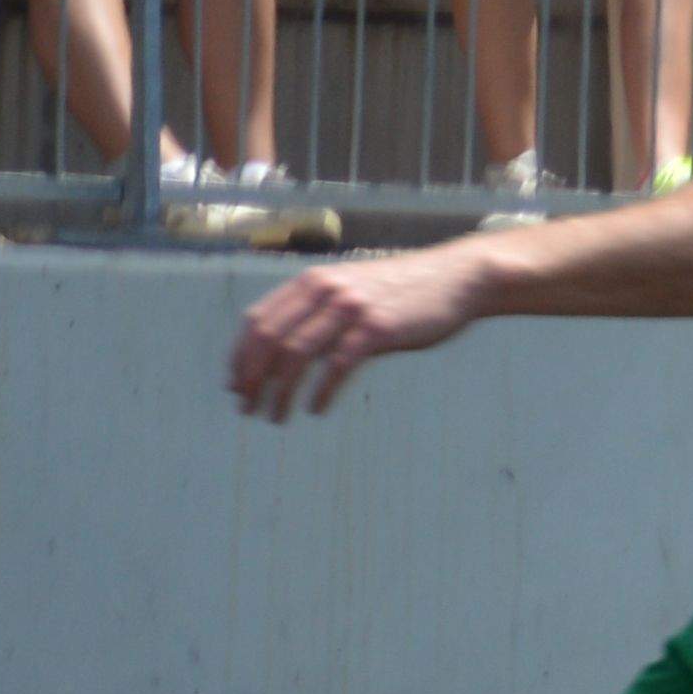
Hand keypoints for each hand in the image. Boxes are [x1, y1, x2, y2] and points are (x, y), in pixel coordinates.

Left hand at [229, 243, 491, 421]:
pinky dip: (321, 391)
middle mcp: (325, 290)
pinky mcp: (377, 328)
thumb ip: (320, 314)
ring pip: (296, 355)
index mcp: (312, 281)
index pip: (257, 320)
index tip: (235, 385)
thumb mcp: (352, 290)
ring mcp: (350, 308)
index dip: (240, 356)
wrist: (457, 278)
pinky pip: (337, 366)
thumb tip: (286, 358)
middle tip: (246, 407)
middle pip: (269, 339)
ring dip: (279, 392)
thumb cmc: (404, 290)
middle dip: (250, 378)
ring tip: (275, 415)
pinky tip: (315, 408)